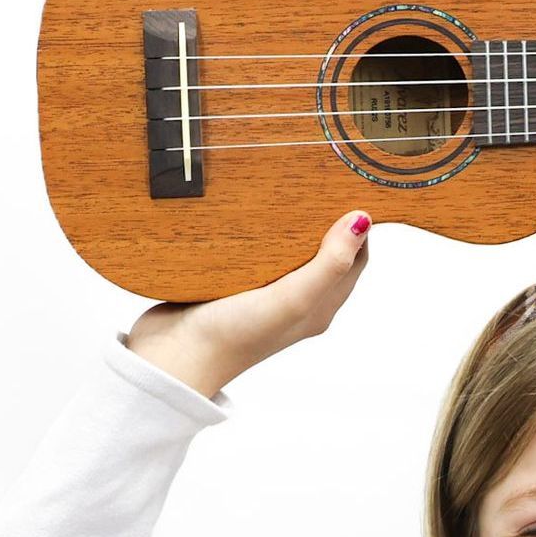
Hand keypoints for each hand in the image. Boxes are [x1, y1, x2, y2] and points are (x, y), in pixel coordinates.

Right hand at [126, 209, 373, 395]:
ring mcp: (265, 292)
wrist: (172, 356)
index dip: (357, 226)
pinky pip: (257, 251)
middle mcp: (298, 301)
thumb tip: (362, 221)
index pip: (355, 259)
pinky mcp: (234, 282)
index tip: (349, 189)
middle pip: (326, 251)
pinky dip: (260, 231)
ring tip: (286, 188)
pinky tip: (251, 212)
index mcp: (321, 307)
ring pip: (290, 248)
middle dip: (327, 218)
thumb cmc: (234, 336)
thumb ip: (329, 265)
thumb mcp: (292, 299)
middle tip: (317, 181)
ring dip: (291, 222)